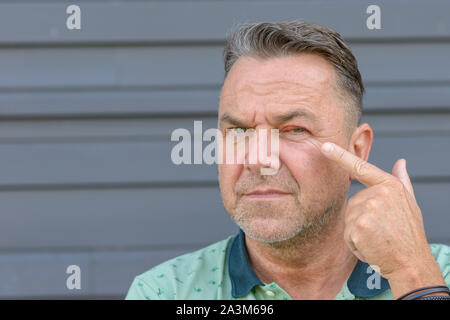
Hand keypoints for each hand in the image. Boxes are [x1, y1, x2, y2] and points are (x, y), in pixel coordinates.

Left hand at [320, 141, 444, 296]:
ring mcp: (368, 209)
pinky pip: (347, 234)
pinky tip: (372, 247)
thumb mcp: (410, 203)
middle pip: (353, 203)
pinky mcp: (358, 226)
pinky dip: (355, 244)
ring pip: (349, 220)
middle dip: (362, 219)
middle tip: (381, 230)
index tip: (324, 146)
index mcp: (389, 185)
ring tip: (378, 239)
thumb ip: (401, 181)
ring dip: (358, 233)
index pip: (361, 167)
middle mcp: (378, 194)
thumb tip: (400, 162)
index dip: (340, 155)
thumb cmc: (409, 233)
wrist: (411, 261)